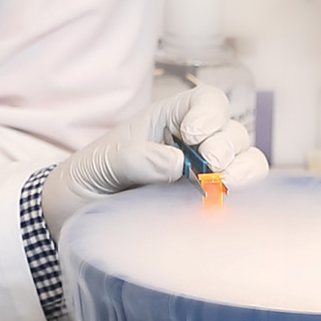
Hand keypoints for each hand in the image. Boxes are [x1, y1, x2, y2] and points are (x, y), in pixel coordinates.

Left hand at [43, 86, 266, 231]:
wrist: (74, 218)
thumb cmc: (88, 179)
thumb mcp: (102, 163)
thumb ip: (136, 159)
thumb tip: (177, 164)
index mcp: (168, 121)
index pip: (206, 102)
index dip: (210, 113)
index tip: (193, 135)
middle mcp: (193, 146)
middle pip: (232, 131)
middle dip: (228, 144)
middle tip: (212, 163)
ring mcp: (203, 177)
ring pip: (245, 161)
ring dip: (244, 168)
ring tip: (225, 183)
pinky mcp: (205, 207)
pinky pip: (239, 197)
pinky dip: (244, 196)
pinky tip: (227, 202)